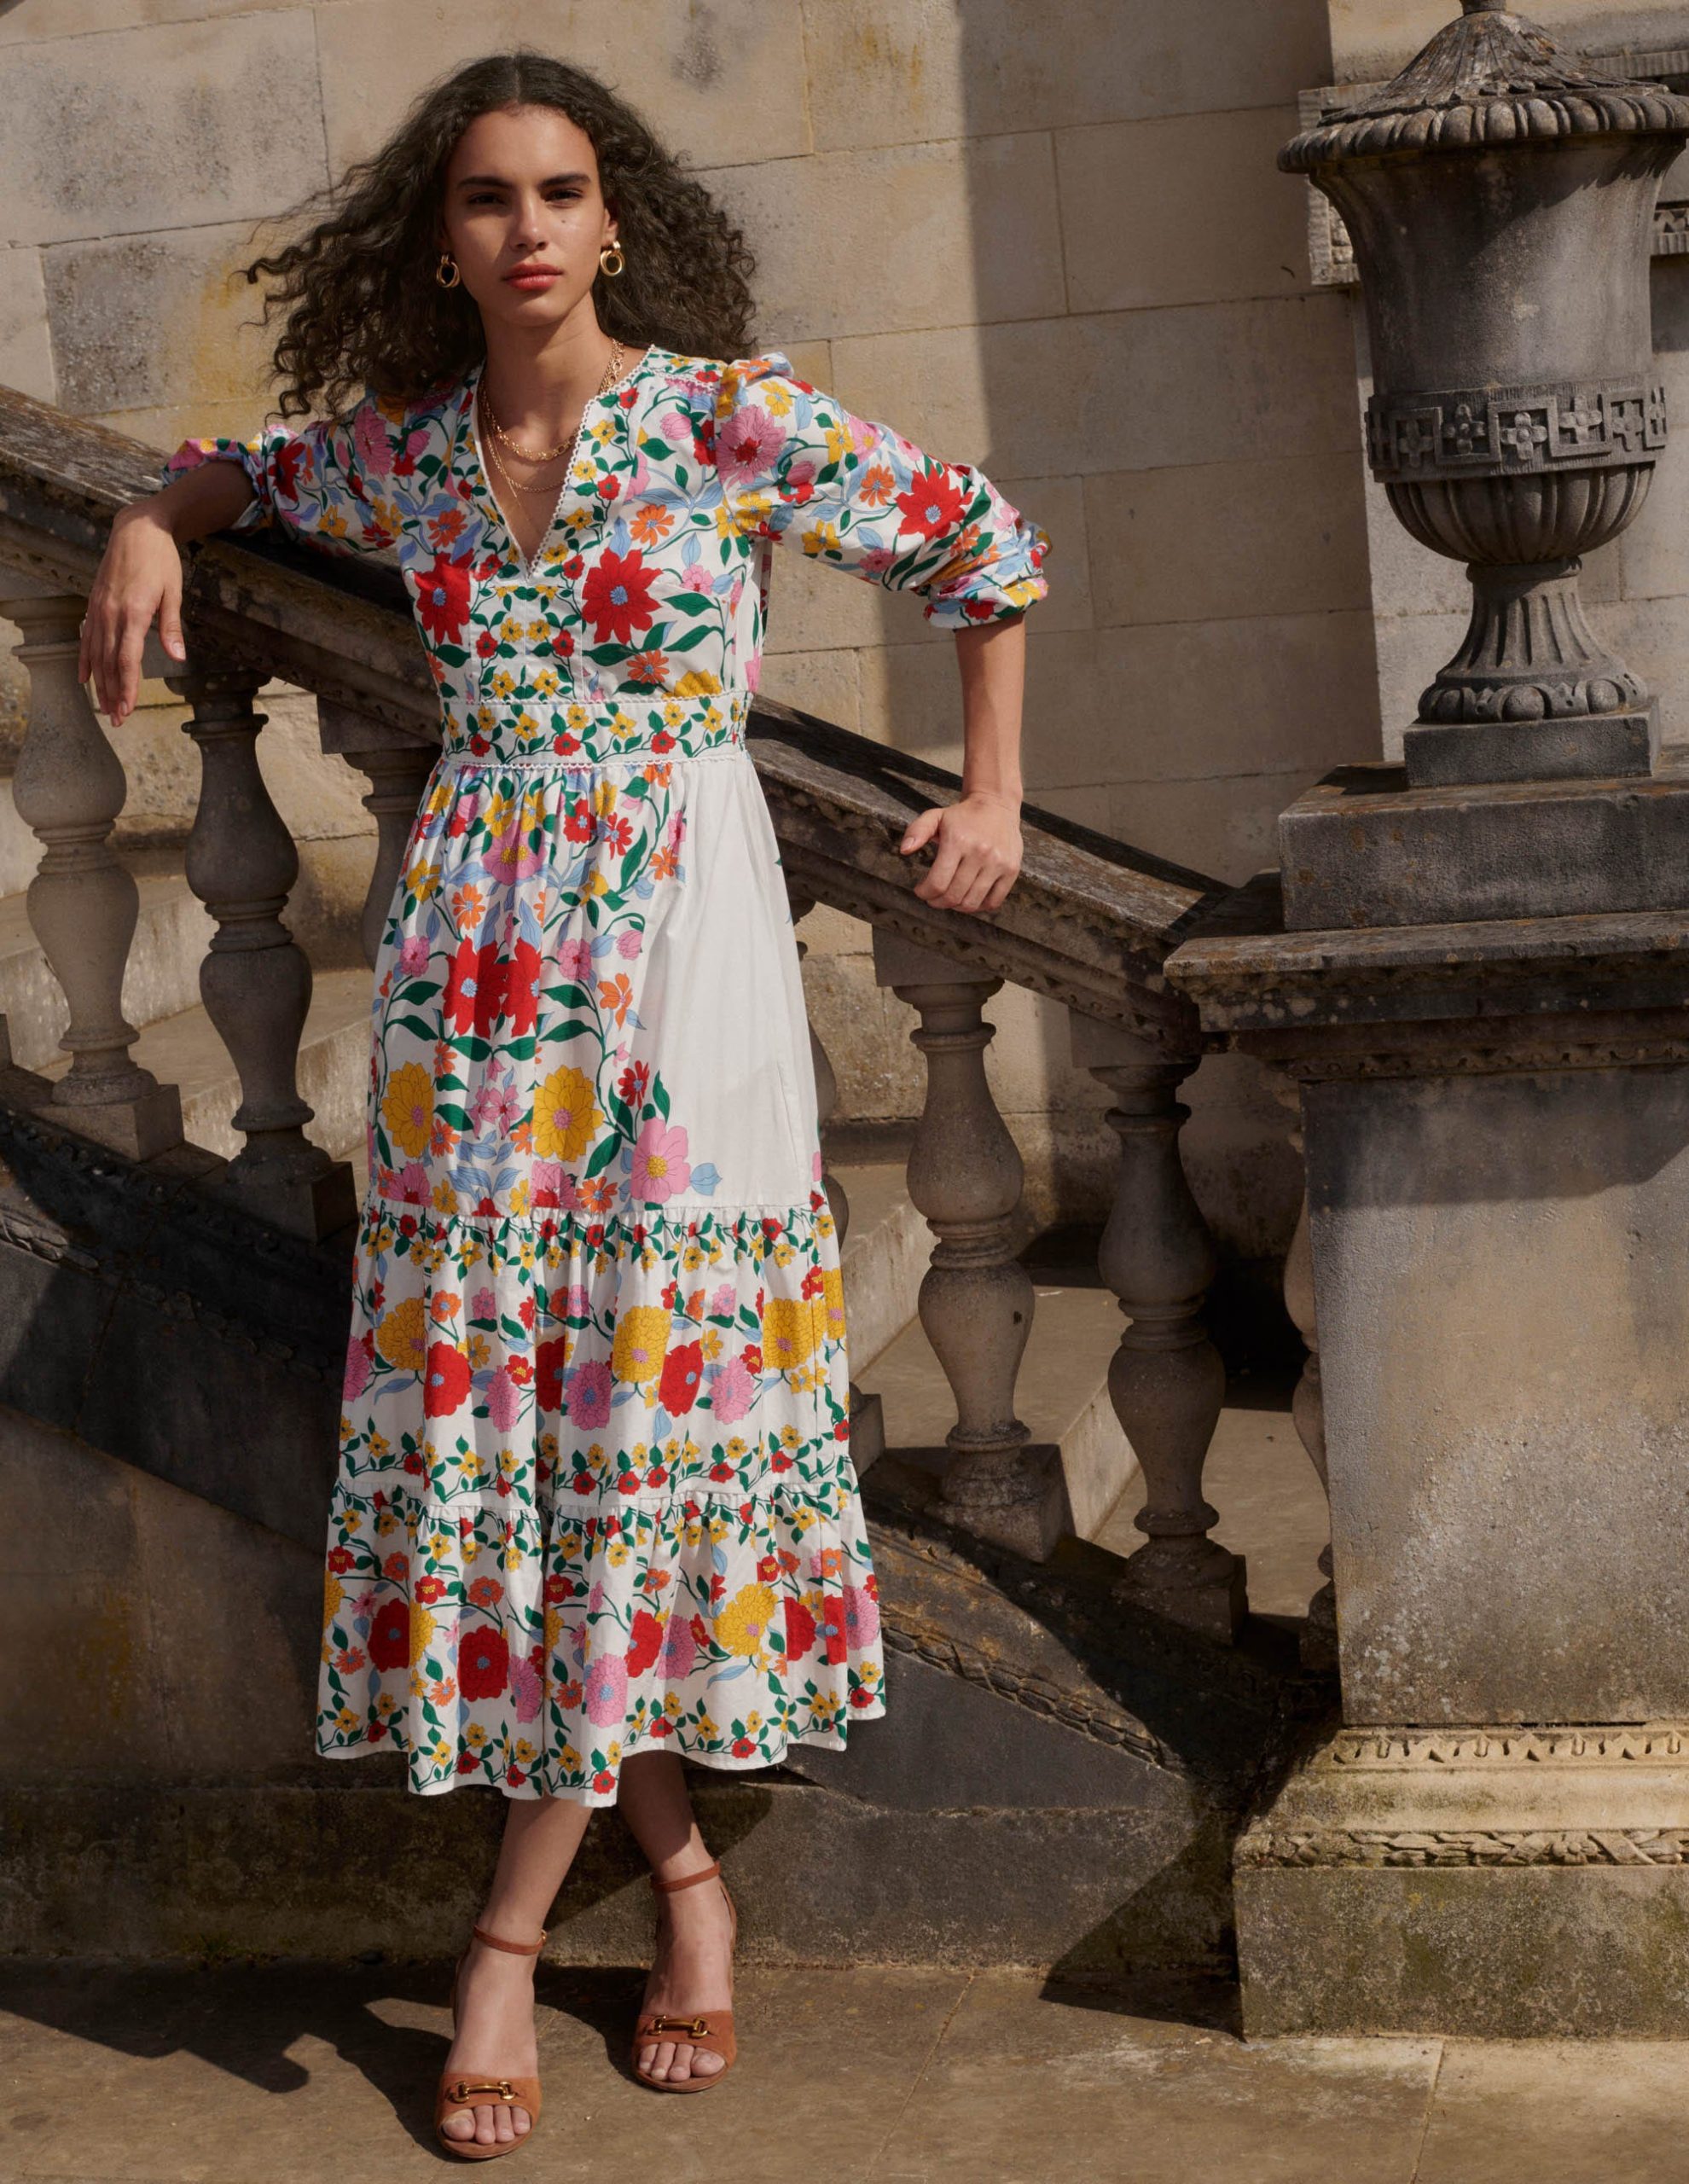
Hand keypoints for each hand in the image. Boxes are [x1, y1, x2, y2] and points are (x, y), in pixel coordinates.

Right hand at [77, 501, 188, 726]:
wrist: (137, 529)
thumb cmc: (161, 560)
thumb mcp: (173, 592)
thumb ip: (172, 627)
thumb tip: (178, 658)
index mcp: (134, 613)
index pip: (127, 660)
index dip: (127, 687)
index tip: (128, 709)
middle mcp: (111, 613)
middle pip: (109, 663)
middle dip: (112, 694)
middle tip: (117, 721)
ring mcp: (99, 608)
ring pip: (96, 654)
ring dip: (99, 683)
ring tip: (104, 708)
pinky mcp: (95, 603)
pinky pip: (86, 637)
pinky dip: (85, 659)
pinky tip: (85, 678)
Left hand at [897, 788, 1022, 912]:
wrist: (996, 805)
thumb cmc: (962, 816)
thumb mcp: (935, 816)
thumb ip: (916, 831)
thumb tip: (904, 850)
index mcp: (957, 841)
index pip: (937, 883)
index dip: (925, 893)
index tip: (921, 890)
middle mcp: (980, 853)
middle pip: (953, 896)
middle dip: (937, 902)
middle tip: (933, 897)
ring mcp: (998, 863)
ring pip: (972, 903)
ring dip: (956, 907)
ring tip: (950, 898)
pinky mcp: (1011, 870)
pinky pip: (993, 902)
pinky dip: (978, 906)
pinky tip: (968, 898)